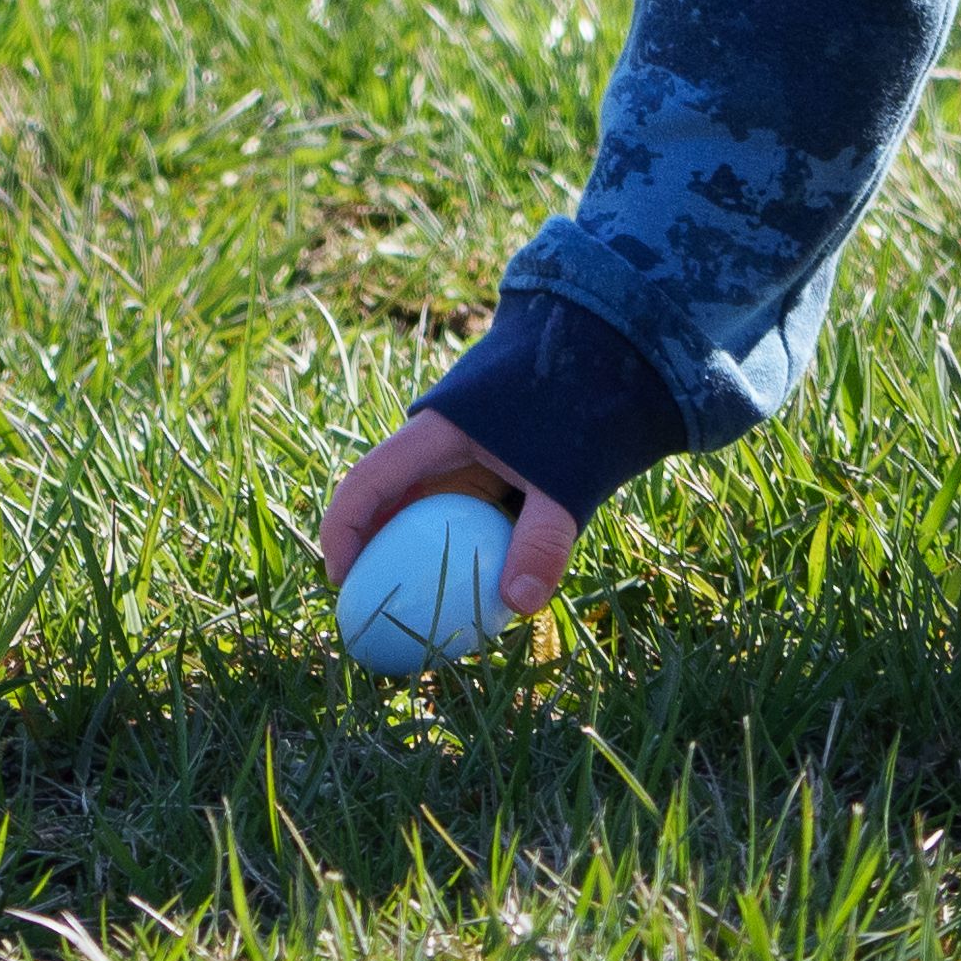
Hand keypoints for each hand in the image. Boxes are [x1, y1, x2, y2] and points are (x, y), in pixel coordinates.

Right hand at [316, 411, 580, 620]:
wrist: (619, 354)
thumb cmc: (585, 404)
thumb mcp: (565, 477)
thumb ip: (543, 538)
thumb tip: (519, 605)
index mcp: (437, 432)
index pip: (366, 482)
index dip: (342, 530)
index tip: (342, 582)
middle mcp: (442, 442)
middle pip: (389, 498)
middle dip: (375, 550)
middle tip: (375, 606)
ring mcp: (469, 452)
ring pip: (426, 507)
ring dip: (417, 550)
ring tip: (420, 606)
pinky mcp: (497, 464)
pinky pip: (463, 509)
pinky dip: (459, 544)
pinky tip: (478, 583)